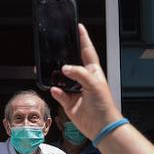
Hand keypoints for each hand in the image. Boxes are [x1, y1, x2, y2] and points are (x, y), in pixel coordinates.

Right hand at [52, 24, 122, 140]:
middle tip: (55, 48)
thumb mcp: (94, 84)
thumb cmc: (104, 105)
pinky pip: (57, 93)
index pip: (87, 51)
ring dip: (55, 76)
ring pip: (60, 78)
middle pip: (70, 63)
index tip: (79, 27)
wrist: (101, 126)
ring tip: (49, 69)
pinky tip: (55, 89)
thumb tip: (65, 68)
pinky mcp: (68, 102)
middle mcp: (83, 79)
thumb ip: (79, 73)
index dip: (83, 39)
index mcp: (93, 71)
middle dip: (63, 57)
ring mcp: (75, 90)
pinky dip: (55, 91)